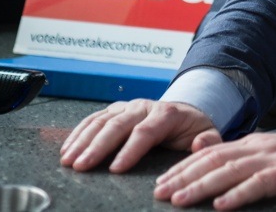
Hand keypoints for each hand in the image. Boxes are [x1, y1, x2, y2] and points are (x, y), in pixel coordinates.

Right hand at [60, 99, 220, 172]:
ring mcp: (127, 107)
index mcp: (167, 113)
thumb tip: (198, 144)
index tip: (116, 169)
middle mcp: (144, 106)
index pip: (145, 131)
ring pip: (101, 120)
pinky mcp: (115, 110)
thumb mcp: (209, 133)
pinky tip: (67, 149)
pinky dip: (78, 133)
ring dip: (82, 140)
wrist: (185, 112)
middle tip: (82, 166)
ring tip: (69, 160)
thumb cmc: (193, 128)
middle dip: (98, 146)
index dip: (130, 150)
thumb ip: (208, 140)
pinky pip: (93, 119)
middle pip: (118, 124)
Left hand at [153, 129, 275, 208]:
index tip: (159, 184)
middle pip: (214, 160)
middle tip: (159, 194)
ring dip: (203, 185)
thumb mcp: (272, 155)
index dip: (183, 168)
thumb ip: (240, 155)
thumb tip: (202, 149)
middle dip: (184, 176)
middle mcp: (261, 146)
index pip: (210, 154)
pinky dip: (241, 193)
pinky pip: (263, 183)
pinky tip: (222, 206)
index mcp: (253, 144)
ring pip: (233, 170)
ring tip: (180, 200)